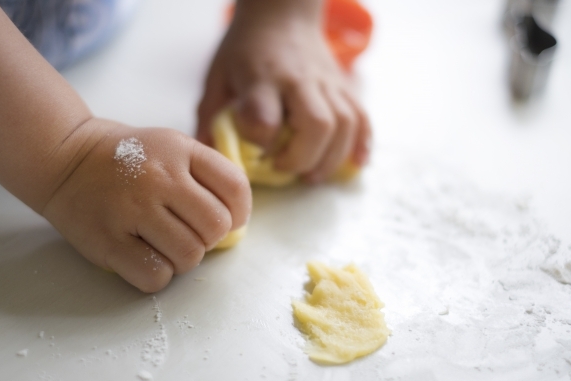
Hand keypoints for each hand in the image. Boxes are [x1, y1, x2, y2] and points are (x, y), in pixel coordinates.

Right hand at [42, 119, 251, 291]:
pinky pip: (156, 276)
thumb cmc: (125, 158)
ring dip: (183, 259)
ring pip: (190, 255)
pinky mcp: (108, 241)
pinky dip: (157, 275)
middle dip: (208, 238)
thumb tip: (235, 220)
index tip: (229, 221)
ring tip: (164, 244)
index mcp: (179, 150)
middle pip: (215, 227)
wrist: (63, 157)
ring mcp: (132, 209)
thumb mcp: (170, 146)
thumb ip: (205, 173)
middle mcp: (158, 177)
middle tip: (188, 232)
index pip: (235, 187)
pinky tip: (145, 257)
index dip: (240, 213)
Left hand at [196, 0, 371, 183]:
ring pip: (345, 125)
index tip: (254, 152)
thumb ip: (209, 116)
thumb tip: (207, 157)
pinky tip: (356, 164)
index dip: (260, 143)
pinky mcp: (344, 87)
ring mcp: (327, 83)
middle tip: (284, 169)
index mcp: (262, 78)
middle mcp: (299, 80)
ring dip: (331, 159)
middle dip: (302, 159)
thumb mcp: (217, 76)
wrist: (281, 14)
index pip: (265, 118)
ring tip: (311, 175)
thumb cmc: (245, 49)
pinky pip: (363, 117)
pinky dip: (362, 144)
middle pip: (317, 125)